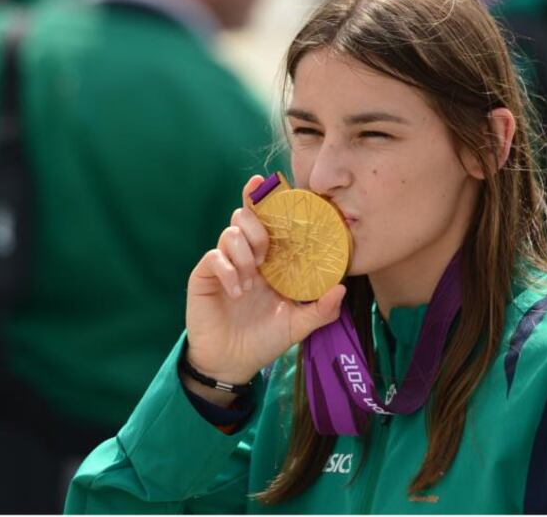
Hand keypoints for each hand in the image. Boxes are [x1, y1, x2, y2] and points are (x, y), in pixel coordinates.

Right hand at [183, 175, 345, 403]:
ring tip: (252, 280)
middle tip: (266, 255)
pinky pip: (213, 257)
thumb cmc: (264, 340)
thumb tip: (342, 289)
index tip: (267, 182)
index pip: (267, 222)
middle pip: (245, 216)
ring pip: (229, 232)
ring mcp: (223, 264)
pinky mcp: (204, 276)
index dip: (264, 199)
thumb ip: (321, 310)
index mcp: (269, 261)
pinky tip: (238, 292)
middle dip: (258, 227)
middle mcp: (246, 256)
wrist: (232, 364)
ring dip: (244, 252)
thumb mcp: (298, 325)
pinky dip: (229, 270)